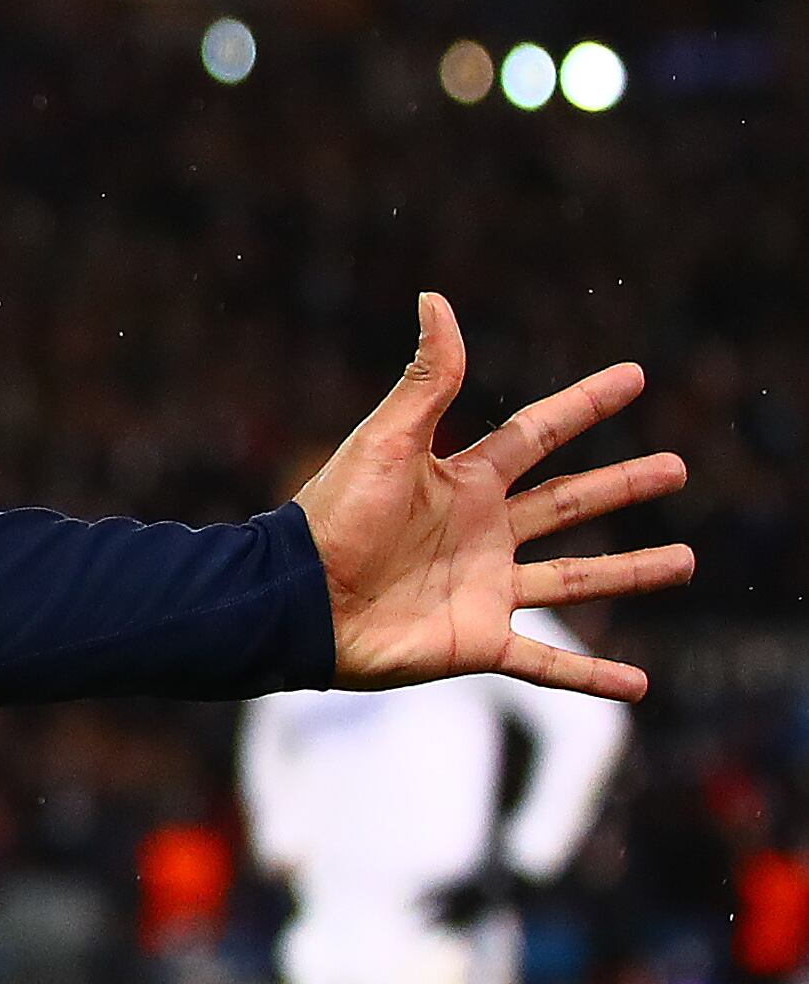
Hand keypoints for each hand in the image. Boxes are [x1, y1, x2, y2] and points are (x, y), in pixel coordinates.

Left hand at [297, 293, 689, 699]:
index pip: (538, 433)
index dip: (586, 404)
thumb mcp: (387, 441)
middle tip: (679, 468)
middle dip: (623, 486)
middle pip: (570, 502)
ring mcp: (484, 588)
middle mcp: (482, 532)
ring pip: (577, 579)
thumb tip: (435, 298)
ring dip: (632, 571)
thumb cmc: (333, 517)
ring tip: (688, 562)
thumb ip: (426, 378)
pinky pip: (548, 663)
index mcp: (462, 480)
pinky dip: (592, 676)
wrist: (295, 601)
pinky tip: (639, 685)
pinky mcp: (477, 643)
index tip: (635, 376)